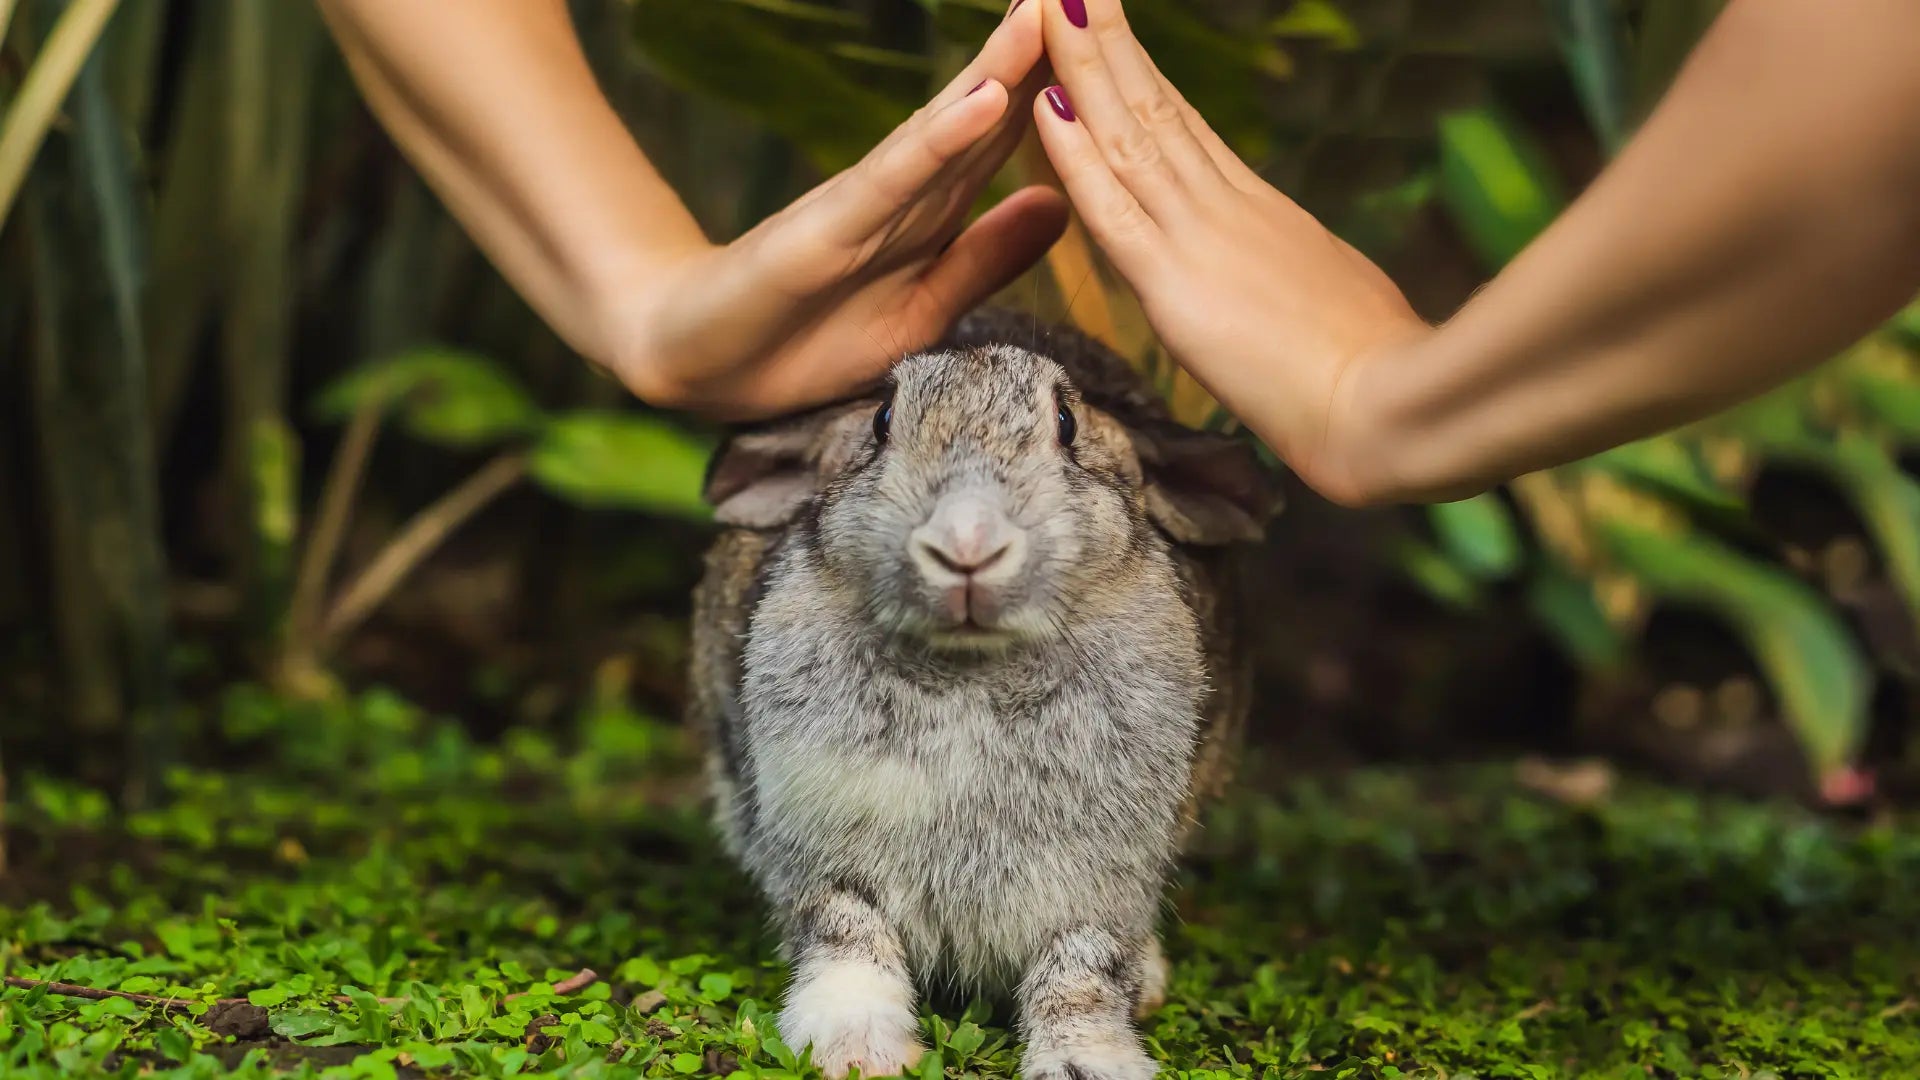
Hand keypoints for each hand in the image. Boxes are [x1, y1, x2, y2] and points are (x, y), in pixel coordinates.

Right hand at [617, 4, 1067, 418]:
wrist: (697, 363)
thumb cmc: (802, 339)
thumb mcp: (922, 310)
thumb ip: (984, 259)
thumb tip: (1058, 204)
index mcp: (930, 213)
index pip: (1009, 136)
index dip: (1062, 86)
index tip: (1109, 35)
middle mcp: (901, 193)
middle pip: (985, 112)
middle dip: (1038, 51)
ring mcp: (861, 205)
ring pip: (945, 129)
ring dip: (999, 69)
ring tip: (1043, 12)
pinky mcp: (823, 231)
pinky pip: (892, 181)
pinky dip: (941, 141)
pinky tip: (985, 100)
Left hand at [1031, 0, 1427, 502]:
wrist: (1393, 409)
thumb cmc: (1381, 380)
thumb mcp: (1341, 308)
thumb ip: (1309, 285)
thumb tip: (1313, 283)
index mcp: (1262, 214)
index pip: (1185, 129)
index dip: (1141, 74)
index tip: (1107, 26)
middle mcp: (1227, 208)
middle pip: (1153, 106)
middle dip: (1105, 41)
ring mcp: (1201, 240)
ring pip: (1127, 135)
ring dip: (1081, 67)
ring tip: (1048, 1)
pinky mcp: (1177, 287)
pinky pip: (1112, 212)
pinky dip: (1075, 157)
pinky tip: (1044, 106)